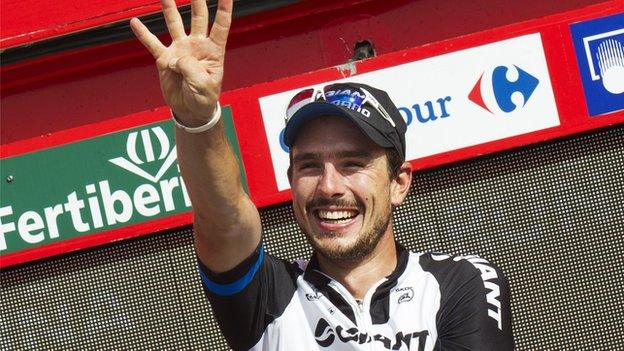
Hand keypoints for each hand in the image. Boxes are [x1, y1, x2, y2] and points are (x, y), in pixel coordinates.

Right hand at [130, 0, 231, 125]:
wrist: (190, 110)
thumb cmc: (204, 98)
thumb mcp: (204, 86)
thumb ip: (191, 69)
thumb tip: (176, 57)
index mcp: (213, 51)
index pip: (221, 25)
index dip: (224, 9)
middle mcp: (197, 45)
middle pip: (198, 17)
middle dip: (197, 0)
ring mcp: (180, 49)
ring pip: (174, 23)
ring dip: (169, 8)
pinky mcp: (165, 59)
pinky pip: (153, 43)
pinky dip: (143, 33)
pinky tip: (135, 22)